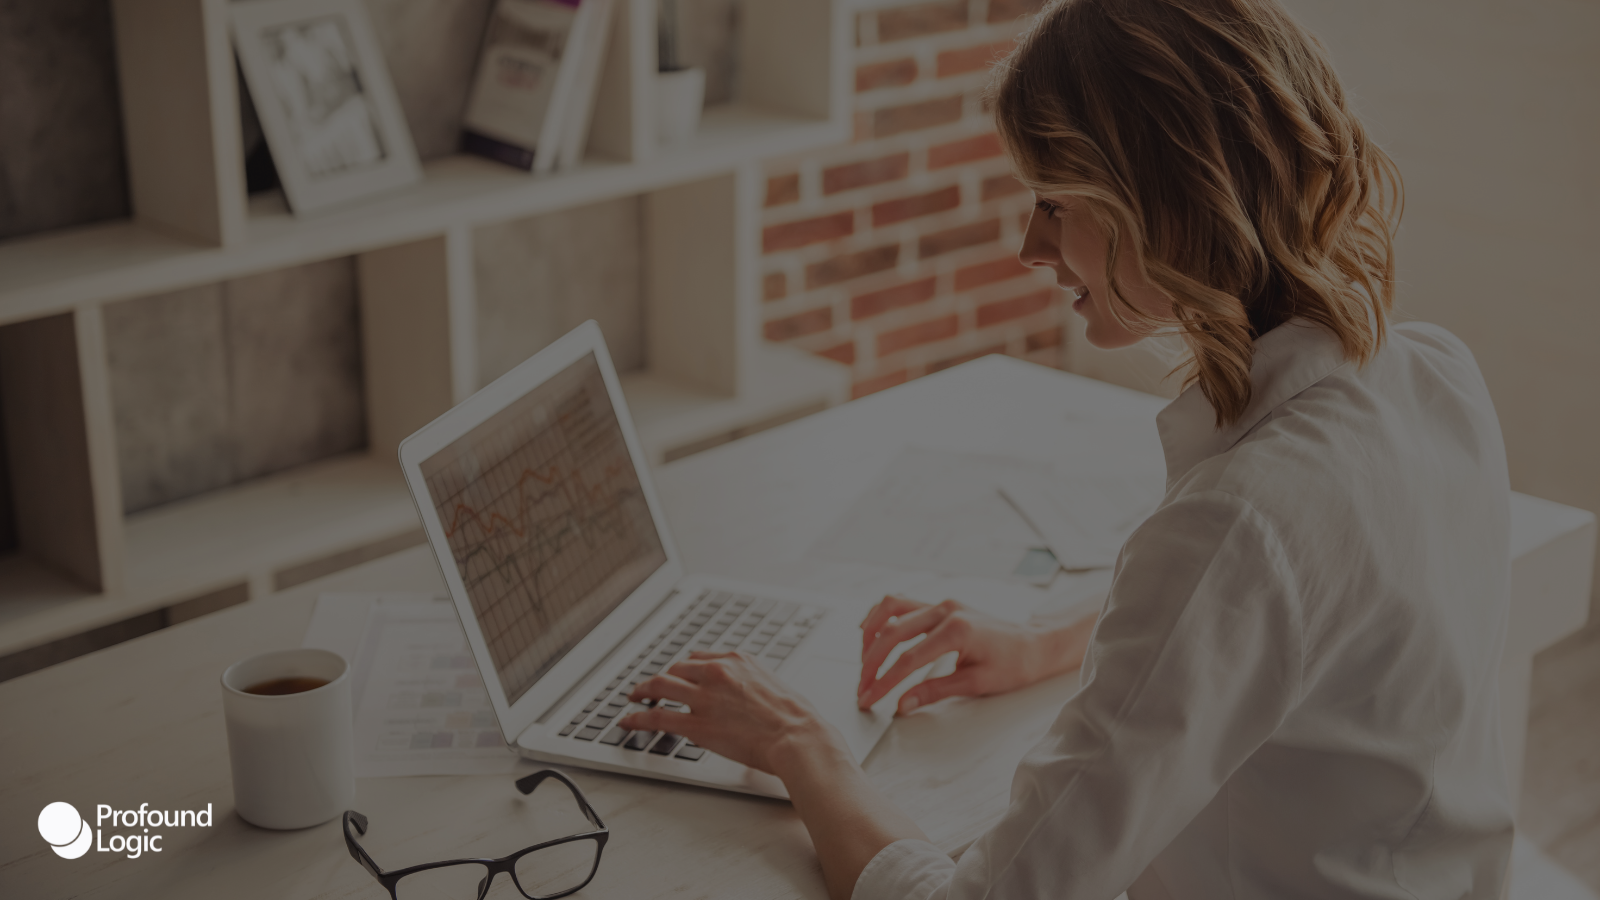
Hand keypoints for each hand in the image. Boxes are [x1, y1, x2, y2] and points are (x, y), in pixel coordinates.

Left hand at [619, 651, 849, 777]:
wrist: (797, 736)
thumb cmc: (794, 716)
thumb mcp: (772, 684)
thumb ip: (750, 683)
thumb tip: (743, 694)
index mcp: (737, 660)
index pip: (698, 658)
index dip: (682, 669)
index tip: (676, 675)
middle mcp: (717, 673)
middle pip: (675, 669)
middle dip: (660, 679)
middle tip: (650, 687)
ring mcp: (705, 698)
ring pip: (660, 687)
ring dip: (643, 692)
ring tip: (634, 698)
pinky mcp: (697, 724)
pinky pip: (658, 718)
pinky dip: (638, 718)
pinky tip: (629, 720)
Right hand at [856, 596, 1093, 713]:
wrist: (1034, 645)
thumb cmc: (1013, 664)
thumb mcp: (975, 684)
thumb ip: (934, 692)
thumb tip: (902, 704)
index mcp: (957, 631)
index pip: (907, 659)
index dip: (883, 682)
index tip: (869, 698)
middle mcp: (945, 610)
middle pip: (892, 633)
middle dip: (871, 663)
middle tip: (862, 687)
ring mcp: (942, 603)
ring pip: (891, 608)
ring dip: (871, 634)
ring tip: (863, 661)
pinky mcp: (941, 604)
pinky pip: (902, 603)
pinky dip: (882, 616)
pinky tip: (872, 632)